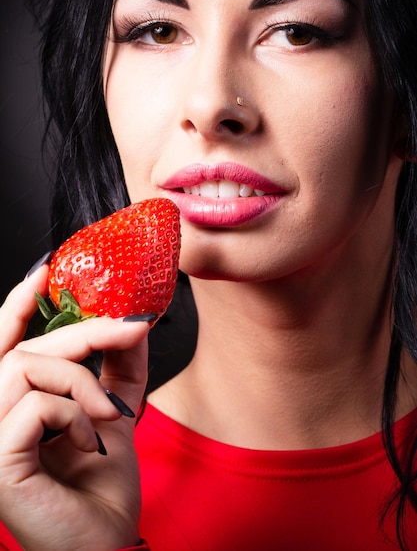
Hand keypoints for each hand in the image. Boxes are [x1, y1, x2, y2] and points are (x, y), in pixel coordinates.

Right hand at [0, 263, 148, 549]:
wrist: (106, 543)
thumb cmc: (101, 484)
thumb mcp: (113, 411)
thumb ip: (118, 367)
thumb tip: (134, 321)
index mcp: (13, 405)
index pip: (5, 345)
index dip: (18, 305)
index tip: (45, 270)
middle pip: (26, 347)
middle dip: (84, 331)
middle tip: (132, 327)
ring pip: (27, 366)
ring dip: (83, 382)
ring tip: (111, 415)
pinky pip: (36, 405)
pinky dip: (74, 416)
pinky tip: (90, 444)